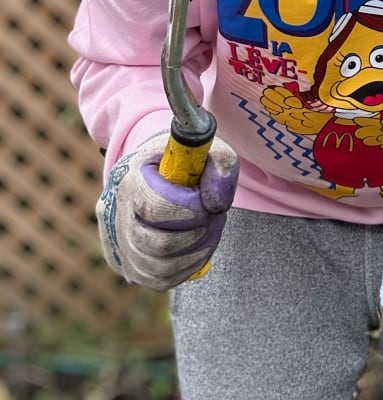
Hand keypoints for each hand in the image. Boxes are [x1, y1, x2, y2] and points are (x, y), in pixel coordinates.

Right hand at [96, 133, 238, 291]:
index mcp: (129, 177)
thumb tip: (215, 204)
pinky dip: (187, 266)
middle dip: (197, 234)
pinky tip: (198, 245)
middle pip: (157, 244)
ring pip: (159, 267)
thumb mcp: (206, 150)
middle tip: (214, 218)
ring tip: (209, 228)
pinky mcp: (124, 264)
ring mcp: (115, 242)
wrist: (154, 172)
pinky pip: (159, 279)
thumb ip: (220, 164)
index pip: (156, 207)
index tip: (209, 202)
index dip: (191, 210)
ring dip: (196, 252)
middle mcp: (113, 212)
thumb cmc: (183, 161)